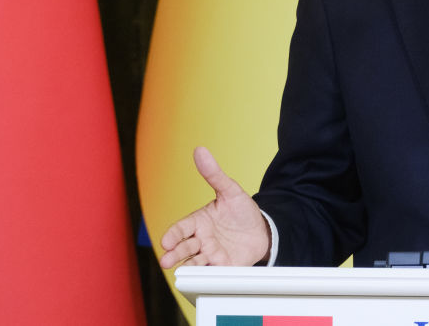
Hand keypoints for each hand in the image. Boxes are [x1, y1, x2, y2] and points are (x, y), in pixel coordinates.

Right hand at [159, 146, 271, 268]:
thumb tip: (200, 151)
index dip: (173, 234)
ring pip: (194, 262)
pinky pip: (212, 272)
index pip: (181, 228)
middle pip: (183, 248)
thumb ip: (214, 174)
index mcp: (199, 221)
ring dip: (186, 266)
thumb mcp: (230, 190)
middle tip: (167, 259)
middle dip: (174, 254)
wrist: (263, 230)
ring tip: (180, 270)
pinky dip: (206, 275)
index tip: (166, 240)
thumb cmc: (241, 211)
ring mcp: (211, 254)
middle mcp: (201, 239)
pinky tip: (203, 277)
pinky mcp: (223, 266)